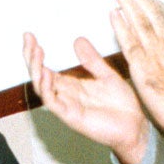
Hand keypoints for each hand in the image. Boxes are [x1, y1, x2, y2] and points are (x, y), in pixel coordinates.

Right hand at [23, 32, 150, 163]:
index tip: (30, 36)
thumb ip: (92, 60)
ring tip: (36, 52)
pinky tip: (47, 74)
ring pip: (41, 87)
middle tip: (28, 39)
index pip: (45, 68)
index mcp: (71, 85)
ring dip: (36, 70)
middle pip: (38, 76)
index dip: (36, 53)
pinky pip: (52, 102)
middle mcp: (65, 95)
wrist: (135, 127)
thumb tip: (78, 40)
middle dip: (30, 57)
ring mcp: (66, 105)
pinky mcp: (71, 116)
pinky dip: (46, 88)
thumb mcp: (107, 75)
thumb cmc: (123, 106)